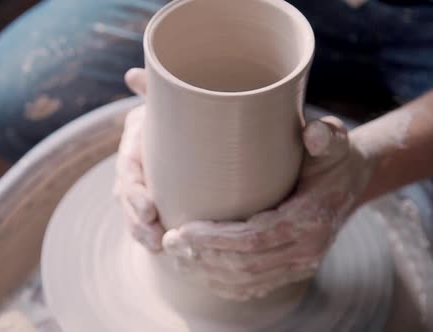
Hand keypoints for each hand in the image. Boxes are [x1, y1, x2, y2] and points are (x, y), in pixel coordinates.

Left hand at [114, 68, 375, 299]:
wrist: (350, 182)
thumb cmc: (330, 157)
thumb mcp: (332, 140)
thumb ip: (324, 134)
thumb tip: (311, 134)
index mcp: (310, 218)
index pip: (256, 239)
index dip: (215, 239)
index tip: (181, 229)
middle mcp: (306, 249)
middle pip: (244, 265)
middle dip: (201, 257)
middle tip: (167, 242)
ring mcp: (299, 265)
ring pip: (244, 281)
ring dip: (204, 272)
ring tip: (173, 256)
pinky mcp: (290, 272)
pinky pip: (252, 288)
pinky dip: (220, 283)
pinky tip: (196, 271)